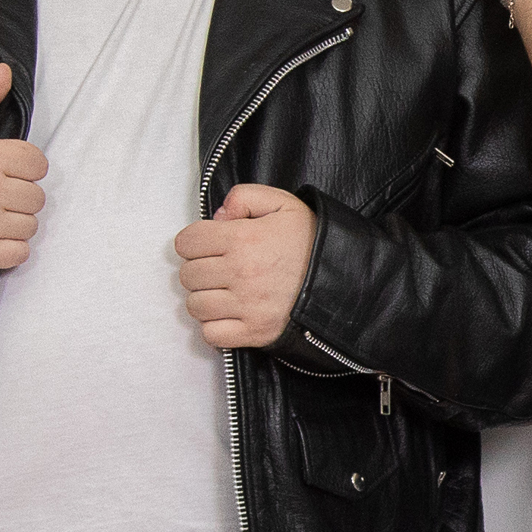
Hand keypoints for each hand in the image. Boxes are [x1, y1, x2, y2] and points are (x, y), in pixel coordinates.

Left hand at [174, 184, 317, 347]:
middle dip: (199, 269)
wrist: (344, 280)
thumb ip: (244, 196)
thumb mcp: (283, 203)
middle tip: (218, 268)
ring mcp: (246, 306)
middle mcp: (240, 273)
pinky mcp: (254, 332)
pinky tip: (229, 314)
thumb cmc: (311, 242)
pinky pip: (211, 334)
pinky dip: (214, 326)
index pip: (186, 243)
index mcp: (242, 239)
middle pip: (188, 275)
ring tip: (223, 292)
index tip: (207, 245)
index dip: (194, 242)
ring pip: (196, 305)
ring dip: (205, 298)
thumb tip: (216, 216)